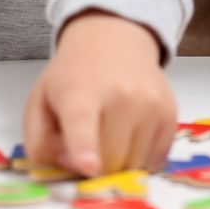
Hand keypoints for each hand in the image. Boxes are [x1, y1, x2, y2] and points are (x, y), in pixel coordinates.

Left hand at [22, 12, 175, 176]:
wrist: (114, 41)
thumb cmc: (73, 78)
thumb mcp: (39, 104)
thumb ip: (40, 143)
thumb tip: (70, 167)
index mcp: (79, 92)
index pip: (81, 122)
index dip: (84, 148)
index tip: (88, 167)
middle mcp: (120, 95)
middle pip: (110, 160)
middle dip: (96, 167)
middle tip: (88, 143)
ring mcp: (150, 104)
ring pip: (134, 166)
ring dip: (119, 165)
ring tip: (109, 134)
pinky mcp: (170, 115)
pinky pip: (155, 161)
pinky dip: (140, 160)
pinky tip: (130, 137)